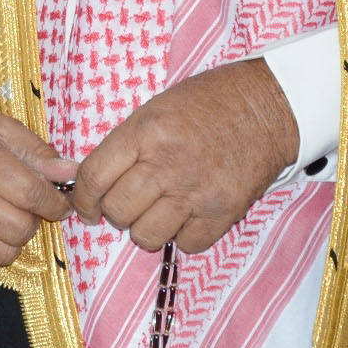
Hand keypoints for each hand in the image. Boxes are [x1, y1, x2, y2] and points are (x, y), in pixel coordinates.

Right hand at [0, 95, 79, 278]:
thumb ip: (34, 151)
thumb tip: (70, 173)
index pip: (30, 193)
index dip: (54, 202)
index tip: (58, 201)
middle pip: (20, 229)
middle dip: (33, 219)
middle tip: (24, 205)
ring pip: (4, 254)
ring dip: (13, 239)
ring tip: (3, 216)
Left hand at [69, 58, 298, 254]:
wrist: (265, 107)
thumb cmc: (205, 104)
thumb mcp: (154, 110)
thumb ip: (122, 145)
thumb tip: (86, 181)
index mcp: (145, 132)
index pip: (95, 177)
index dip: (82, 199)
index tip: (85, 206)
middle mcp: (168, 164)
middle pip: (118, 211)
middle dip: (115, 211)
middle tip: (127, 201)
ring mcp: (197, 191)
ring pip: (146, 235)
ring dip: (146, 227)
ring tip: (157, 210)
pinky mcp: (224, 212)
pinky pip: (186, 244)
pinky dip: (183, 235)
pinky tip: (187, 214)